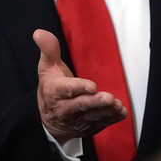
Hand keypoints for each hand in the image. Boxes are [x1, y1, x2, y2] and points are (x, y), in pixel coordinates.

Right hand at [34, 29, 127, 144]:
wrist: (49, 120)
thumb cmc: (51, 88)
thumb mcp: (47, 68)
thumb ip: (48, 50)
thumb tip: (39, 32)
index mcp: (55, 92)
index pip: (67, 89)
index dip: (79, 88)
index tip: (92, 86)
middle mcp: (65, 108)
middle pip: (82, 105)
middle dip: (95, 102)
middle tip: (109, 98)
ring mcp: (77, 120)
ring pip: (93, 116)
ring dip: (106, 111)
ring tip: (117, 105)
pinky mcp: (88, 127)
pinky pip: (101, 124)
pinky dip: (111, 119)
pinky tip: (121, 112)